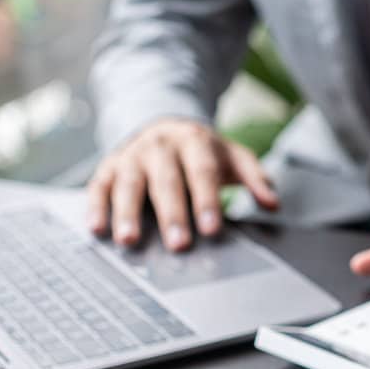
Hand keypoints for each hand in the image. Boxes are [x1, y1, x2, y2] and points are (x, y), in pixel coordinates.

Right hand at [87, 118, 276, 250]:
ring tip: (129, 241)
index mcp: (194, 142)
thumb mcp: (232, 156)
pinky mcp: (109, 166)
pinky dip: (96, 206)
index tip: (212, 229)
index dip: (207, 201)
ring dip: (127, 213)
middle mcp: (160, 146)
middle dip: (172, 214)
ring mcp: (132, 155)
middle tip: (178, 245)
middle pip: (166, 181)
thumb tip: (273, 203)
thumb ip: (255, 178)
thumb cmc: (201, 151)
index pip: (202, 172)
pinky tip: (97, 229)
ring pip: (128, 183)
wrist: (162, 123)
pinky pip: (99, 186)